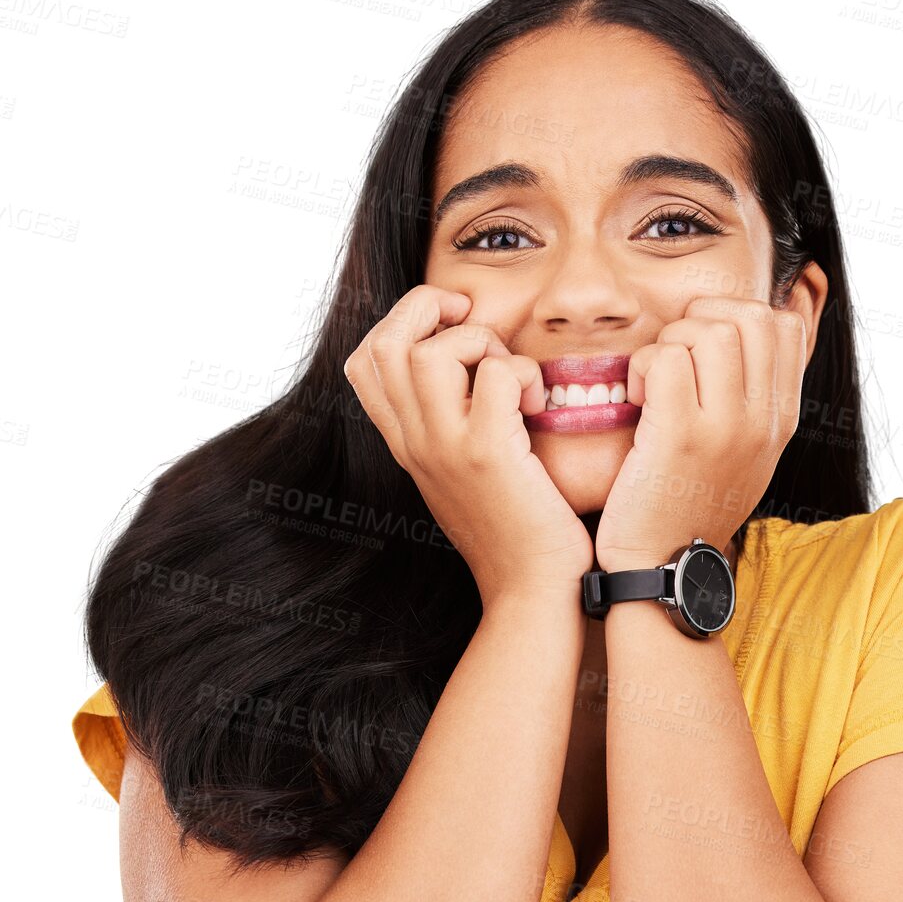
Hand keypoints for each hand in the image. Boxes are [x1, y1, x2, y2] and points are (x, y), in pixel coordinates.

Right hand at [345, 284, 594, 607]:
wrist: (533, 591)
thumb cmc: (517, 532)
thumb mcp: (466, 475)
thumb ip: (454, 427)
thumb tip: (472, 374)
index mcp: (408, 446)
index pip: (364, 362)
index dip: (402, 323)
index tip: (451, 329)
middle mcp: (416, 445)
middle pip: (386, 343)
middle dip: (432, 310)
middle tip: (477, 326)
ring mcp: (446, 449)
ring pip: (430, 351)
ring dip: (481, 342)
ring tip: (511, 378)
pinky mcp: (489, 455)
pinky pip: (496, 373)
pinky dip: (524, 373)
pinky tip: (538, 406)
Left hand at [592, 296, 807, 573]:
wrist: (664, 568)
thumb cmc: (690, 505)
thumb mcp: (744, 453)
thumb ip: (753, 398)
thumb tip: (749, 333)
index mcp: (782, 420)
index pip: (785, 324)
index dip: (737, 316)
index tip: (704, 351)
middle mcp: (763, 421)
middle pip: (747, 316)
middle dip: (699, 321)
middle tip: (673, 361)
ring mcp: (726, 428)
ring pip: (707, 330)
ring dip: (668, 343)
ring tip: (654, 384)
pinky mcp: (680, 436)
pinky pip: (666, 357)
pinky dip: (643, 366)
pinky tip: (637, 399)